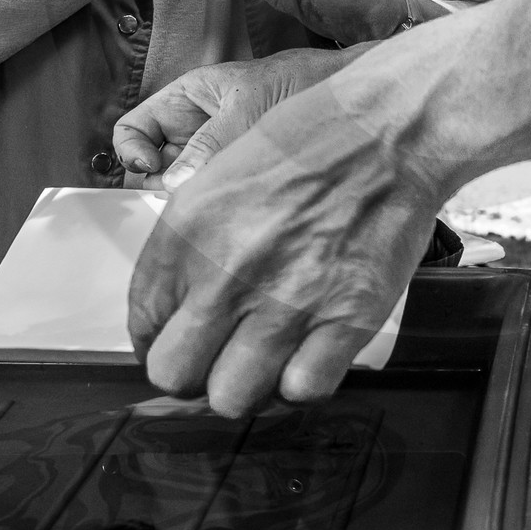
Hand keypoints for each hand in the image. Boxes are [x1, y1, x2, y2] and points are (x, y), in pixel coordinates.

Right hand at [112, 48, 353, 188]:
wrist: (339, 94)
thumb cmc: (294, 81)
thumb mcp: (245, 109)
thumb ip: (210, 144)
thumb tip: (175, 181)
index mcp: (185, 100)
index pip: (135, 128)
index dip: (132, 150)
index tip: (150, 169)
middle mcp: (193, 129)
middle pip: (152, 165)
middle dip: (160, 182)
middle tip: (181, 193)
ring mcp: (212, 154)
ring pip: (180, 185)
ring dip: (187, 196)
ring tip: (210, 196)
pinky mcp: (233, 174)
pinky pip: (208, 194)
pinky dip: (210, 203)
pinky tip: (226, 203)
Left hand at [127, 75, 443, 415]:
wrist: (387, 130)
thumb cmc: (311, 139)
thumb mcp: (221, 173)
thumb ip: (190, 243)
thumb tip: (181, 303)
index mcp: (187, 232)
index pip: (143, 323)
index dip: (161, 337)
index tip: (182, 336)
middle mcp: (226, 274)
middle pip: (173, 374)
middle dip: (192, 372)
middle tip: (217, 357)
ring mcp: (286, 303)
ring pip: (230, 399)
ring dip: (245, 384)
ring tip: (265, 359)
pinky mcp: (343, 321)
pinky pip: (301, 391)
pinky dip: (302, 382)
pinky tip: (309, 355)